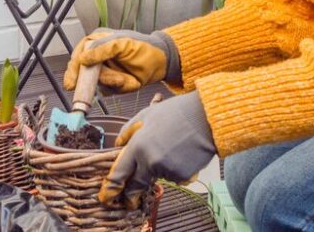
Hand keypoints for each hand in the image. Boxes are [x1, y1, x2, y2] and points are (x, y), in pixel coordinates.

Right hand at [63, 29, 180, 93]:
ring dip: (112, 82)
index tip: (72, 84)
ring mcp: (104, 71)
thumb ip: (102, 49)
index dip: (73, 70)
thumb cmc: (144, 47)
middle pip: (85, 73)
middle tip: (111, 81)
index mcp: (97, 41)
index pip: (78, 55)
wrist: (161, 62)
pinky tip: (129, 80)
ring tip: (126, 78)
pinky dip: (119, 87)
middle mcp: (97, 57)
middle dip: (99, 78)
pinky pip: (108, 90)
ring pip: (97, 83)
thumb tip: (82, 59)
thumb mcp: (122, 43)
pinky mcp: (111, 84)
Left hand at [98, 91, 215, 208]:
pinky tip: (183, 153)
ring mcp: (167, 170)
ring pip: (158, 176)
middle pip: (137, 185)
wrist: (206, 117)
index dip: (111, 187)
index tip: (107, 195)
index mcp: (138, 146)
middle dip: (132, 194)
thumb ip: (128, 131)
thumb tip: (118, 145)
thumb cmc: (176, 112)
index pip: (119, 173)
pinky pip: (174, 176)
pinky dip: (176, 169)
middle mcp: (151, 161)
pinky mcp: (183, 176)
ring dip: (160, 169)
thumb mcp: (146, 114)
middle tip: (130, 200)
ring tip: (173, 147)